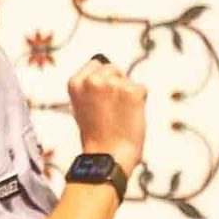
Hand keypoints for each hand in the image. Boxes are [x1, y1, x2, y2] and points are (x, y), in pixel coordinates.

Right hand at [67, 56, 146, 175]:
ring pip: (129, 80)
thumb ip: (91, 89)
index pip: (96, 64)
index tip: (104, 95)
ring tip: (120, 116)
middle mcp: (93, 80)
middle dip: (118, 84)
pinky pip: (142, 89)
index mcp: (76, 82)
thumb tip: (109, 76)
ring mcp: (113, 84)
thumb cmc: (96, 137)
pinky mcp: (132, 91)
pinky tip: (130, 117)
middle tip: (115, 109)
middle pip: (114, 69)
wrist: (108, 155)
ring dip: (129, 95)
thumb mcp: (82, 107)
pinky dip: (140, 102)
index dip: (104, 79)